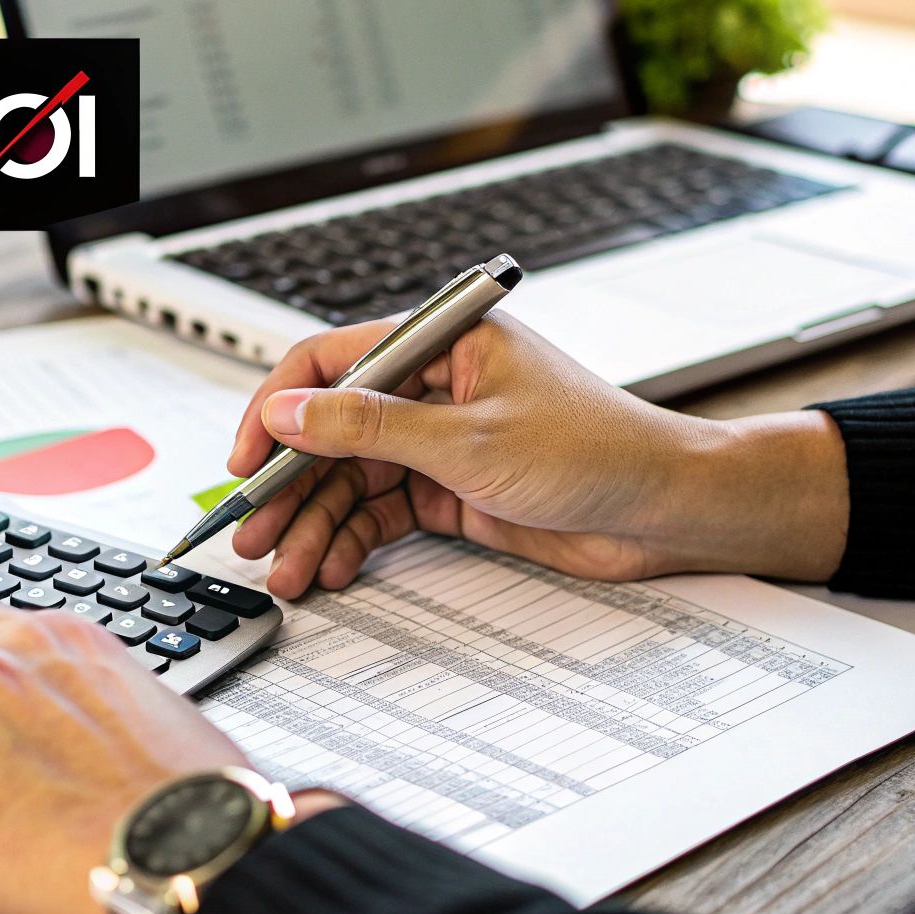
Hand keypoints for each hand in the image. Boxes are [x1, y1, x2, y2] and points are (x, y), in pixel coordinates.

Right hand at [228, 313, 848, 595]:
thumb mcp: (469, 440)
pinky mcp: (453, 488)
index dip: (278, 410)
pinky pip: (383, 512)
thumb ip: (369, 428)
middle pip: (333, 431)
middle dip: (290, 486)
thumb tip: (289, 412)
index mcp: (441, 343)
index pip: (331, 363)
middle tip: (252, 532)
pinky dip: (355, 541)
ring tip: (289, 570)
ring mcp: (441, 440)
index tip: (247, 460)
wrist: (667, 511)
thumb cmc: (599, 450)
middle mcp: (434, 387)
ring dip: (316, 524)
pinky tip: (335, 568)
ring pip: (353, 481)